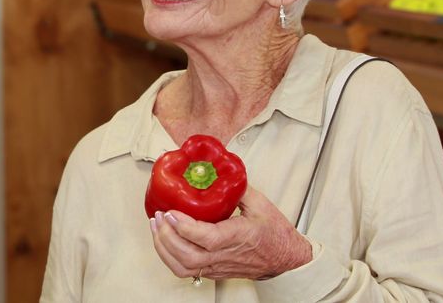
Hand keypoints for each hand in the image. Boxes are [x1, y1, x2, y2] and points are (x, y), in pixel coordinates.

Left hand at [148, 186, 311, 280]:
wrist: (286, 260)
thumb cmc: (275, 234)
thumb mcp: (260, 204)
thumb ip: (237, 187)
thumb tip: (216, 171)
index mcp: (239, 238)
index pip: (207, 238)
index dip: (185, 227)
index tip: (170, 212)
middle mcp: (225, 256)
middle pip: (188, 256)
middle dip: (167, 236)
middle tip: (158, 216)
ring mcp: (217, 267)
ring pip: (183, 267)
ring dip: (163, 247)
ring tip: (156, 226)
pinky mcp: (212, 272)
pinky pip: (185, 270)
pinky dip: (168, 256)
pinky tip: (163, 240)